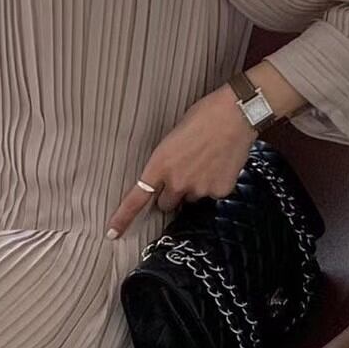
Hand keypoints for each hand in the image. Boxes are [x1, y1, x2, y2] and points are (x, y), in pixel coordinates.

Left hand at [106, 83, 254, 238]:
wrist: (236, 114)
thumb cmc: (204, 116)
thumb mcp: (173, 138)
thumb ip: (166, 162)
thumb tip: (169, 177)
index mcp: (160, 165)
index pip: (136, 199)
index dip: (123, 218)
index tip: (113, 233)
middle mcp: (177, 182)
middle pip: (166, 203)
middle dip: (172, 193)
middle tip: (184, 172)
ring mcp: (199, 189)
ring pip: (191, 199)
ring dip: (194, 188)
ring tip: (206, 162)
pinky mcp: (219, 191)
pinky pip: (212, 195)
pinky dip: (215, 184)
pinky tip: (221, 164)